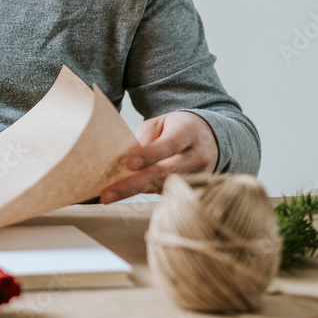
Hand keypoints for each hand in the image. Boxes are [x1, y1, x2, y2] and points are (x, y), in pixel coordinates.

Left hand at [100, 111, 217, 203]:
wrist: (209, 139)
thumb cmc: (178, 128)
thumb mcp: (161, 123)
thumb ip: (145, 138)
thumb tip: (126, 160)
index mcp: (188, 132)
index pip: (170, 144)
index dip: (150, 155)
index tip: (130, 165)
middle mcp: (197, 156)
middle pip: (165, 172)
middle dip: (133, 184)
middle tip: (107, 194)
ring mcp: (198, 176)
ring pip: (163, 186)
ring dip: (135, 191)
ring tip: (109, 195)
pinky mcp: (193, 190)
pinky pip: (166, 193)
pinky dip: (145, 192)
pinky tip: (126, 193)